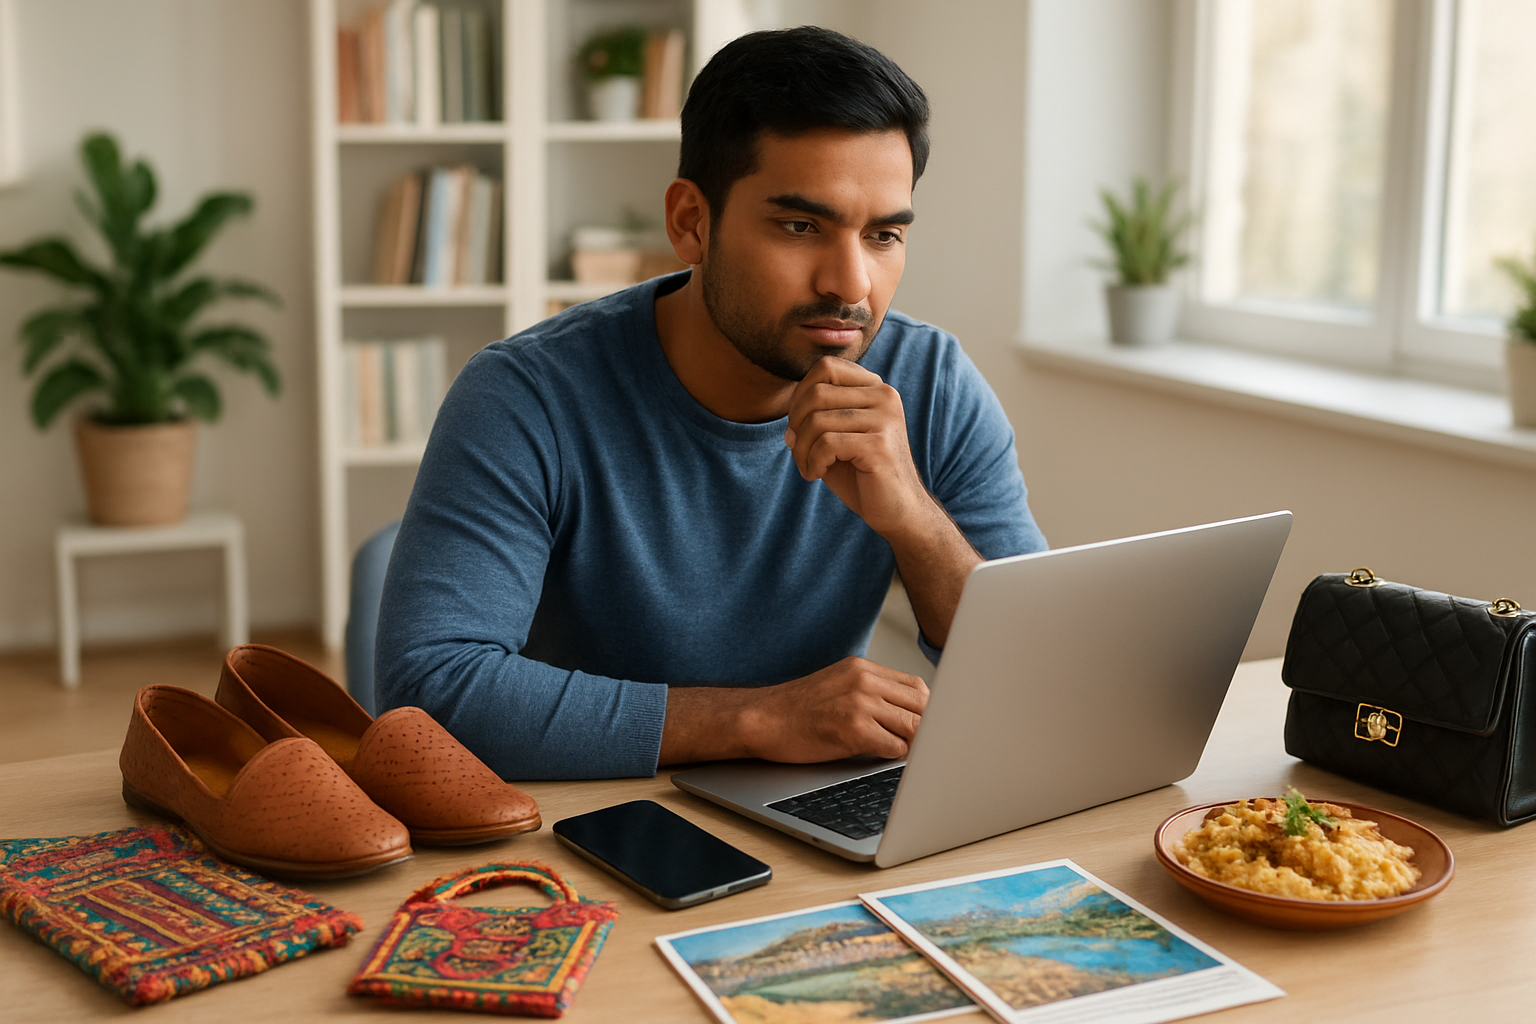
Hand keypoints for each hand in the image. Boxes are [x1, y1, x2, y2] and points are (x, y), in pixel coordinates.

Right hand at [660, 657, 928, 764]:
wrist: (762, 719)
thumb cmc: (798, 710)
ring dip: (917, 744)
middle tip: (934, 745)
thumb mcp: (839, 686)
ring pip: (913, 725)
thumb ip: (874, 693)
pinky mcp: (851, 729)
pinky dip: (898, 756)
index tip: (940, 724)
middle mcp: (864, 680)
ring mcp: (858, 703)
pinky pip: (894, 746)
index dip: (931, 708)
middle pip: (922, 703)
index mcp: (863, 668)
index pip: (916, 685)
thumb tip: (913, 714)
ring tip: (914, 755)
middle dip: (931, 726)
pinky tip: (889, 758)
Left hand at [784, 356, 930, 539]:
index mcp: (876, 388)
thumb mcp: (835, 437)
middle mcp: (885, 396)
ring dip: (801, 449)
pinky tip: (817, 474)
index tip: (798, 427)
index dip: (800, 395)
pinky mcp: (880, 446)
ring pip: (817, 420)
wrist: (896, 511)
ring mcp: (886, 419)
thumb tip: (789, 417)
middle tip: (798, 451)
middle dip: (795, 425)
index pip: (826, 367)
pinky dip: (812, 462)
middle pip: (817, 393)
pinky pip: (826, 444)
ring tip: (808, 467)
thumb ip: (814, 417)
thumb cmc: (862, 473)